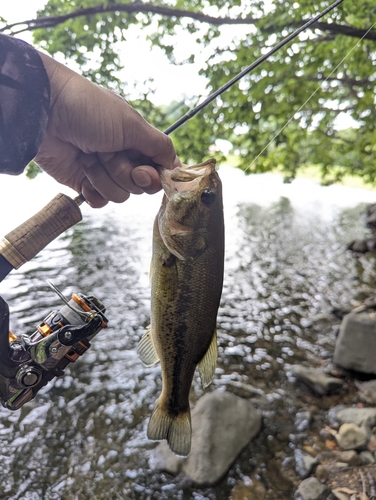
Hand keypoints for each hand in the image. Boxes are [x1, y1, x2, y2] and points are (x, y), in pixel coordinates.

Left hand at [34, 52, 179, 207]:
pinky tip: (83, 173)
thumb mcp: (132, 124)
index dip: (156, 175)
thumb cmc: (90, 109)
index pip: (158, 167)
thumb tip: (177, 165)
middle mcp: (123, 156)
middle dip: (125, 172)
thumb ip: (159, 146)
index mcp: (136, 140)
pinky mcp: (85, 183)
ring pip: (120, 195)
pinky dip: (93, 190)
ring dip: (105, 177)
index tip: (147, 173)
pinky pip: (101, 201)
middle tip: (109, 153)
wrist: (44, 113)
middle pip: (140, 185)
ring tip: (89, 155)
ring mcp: (103, 170)